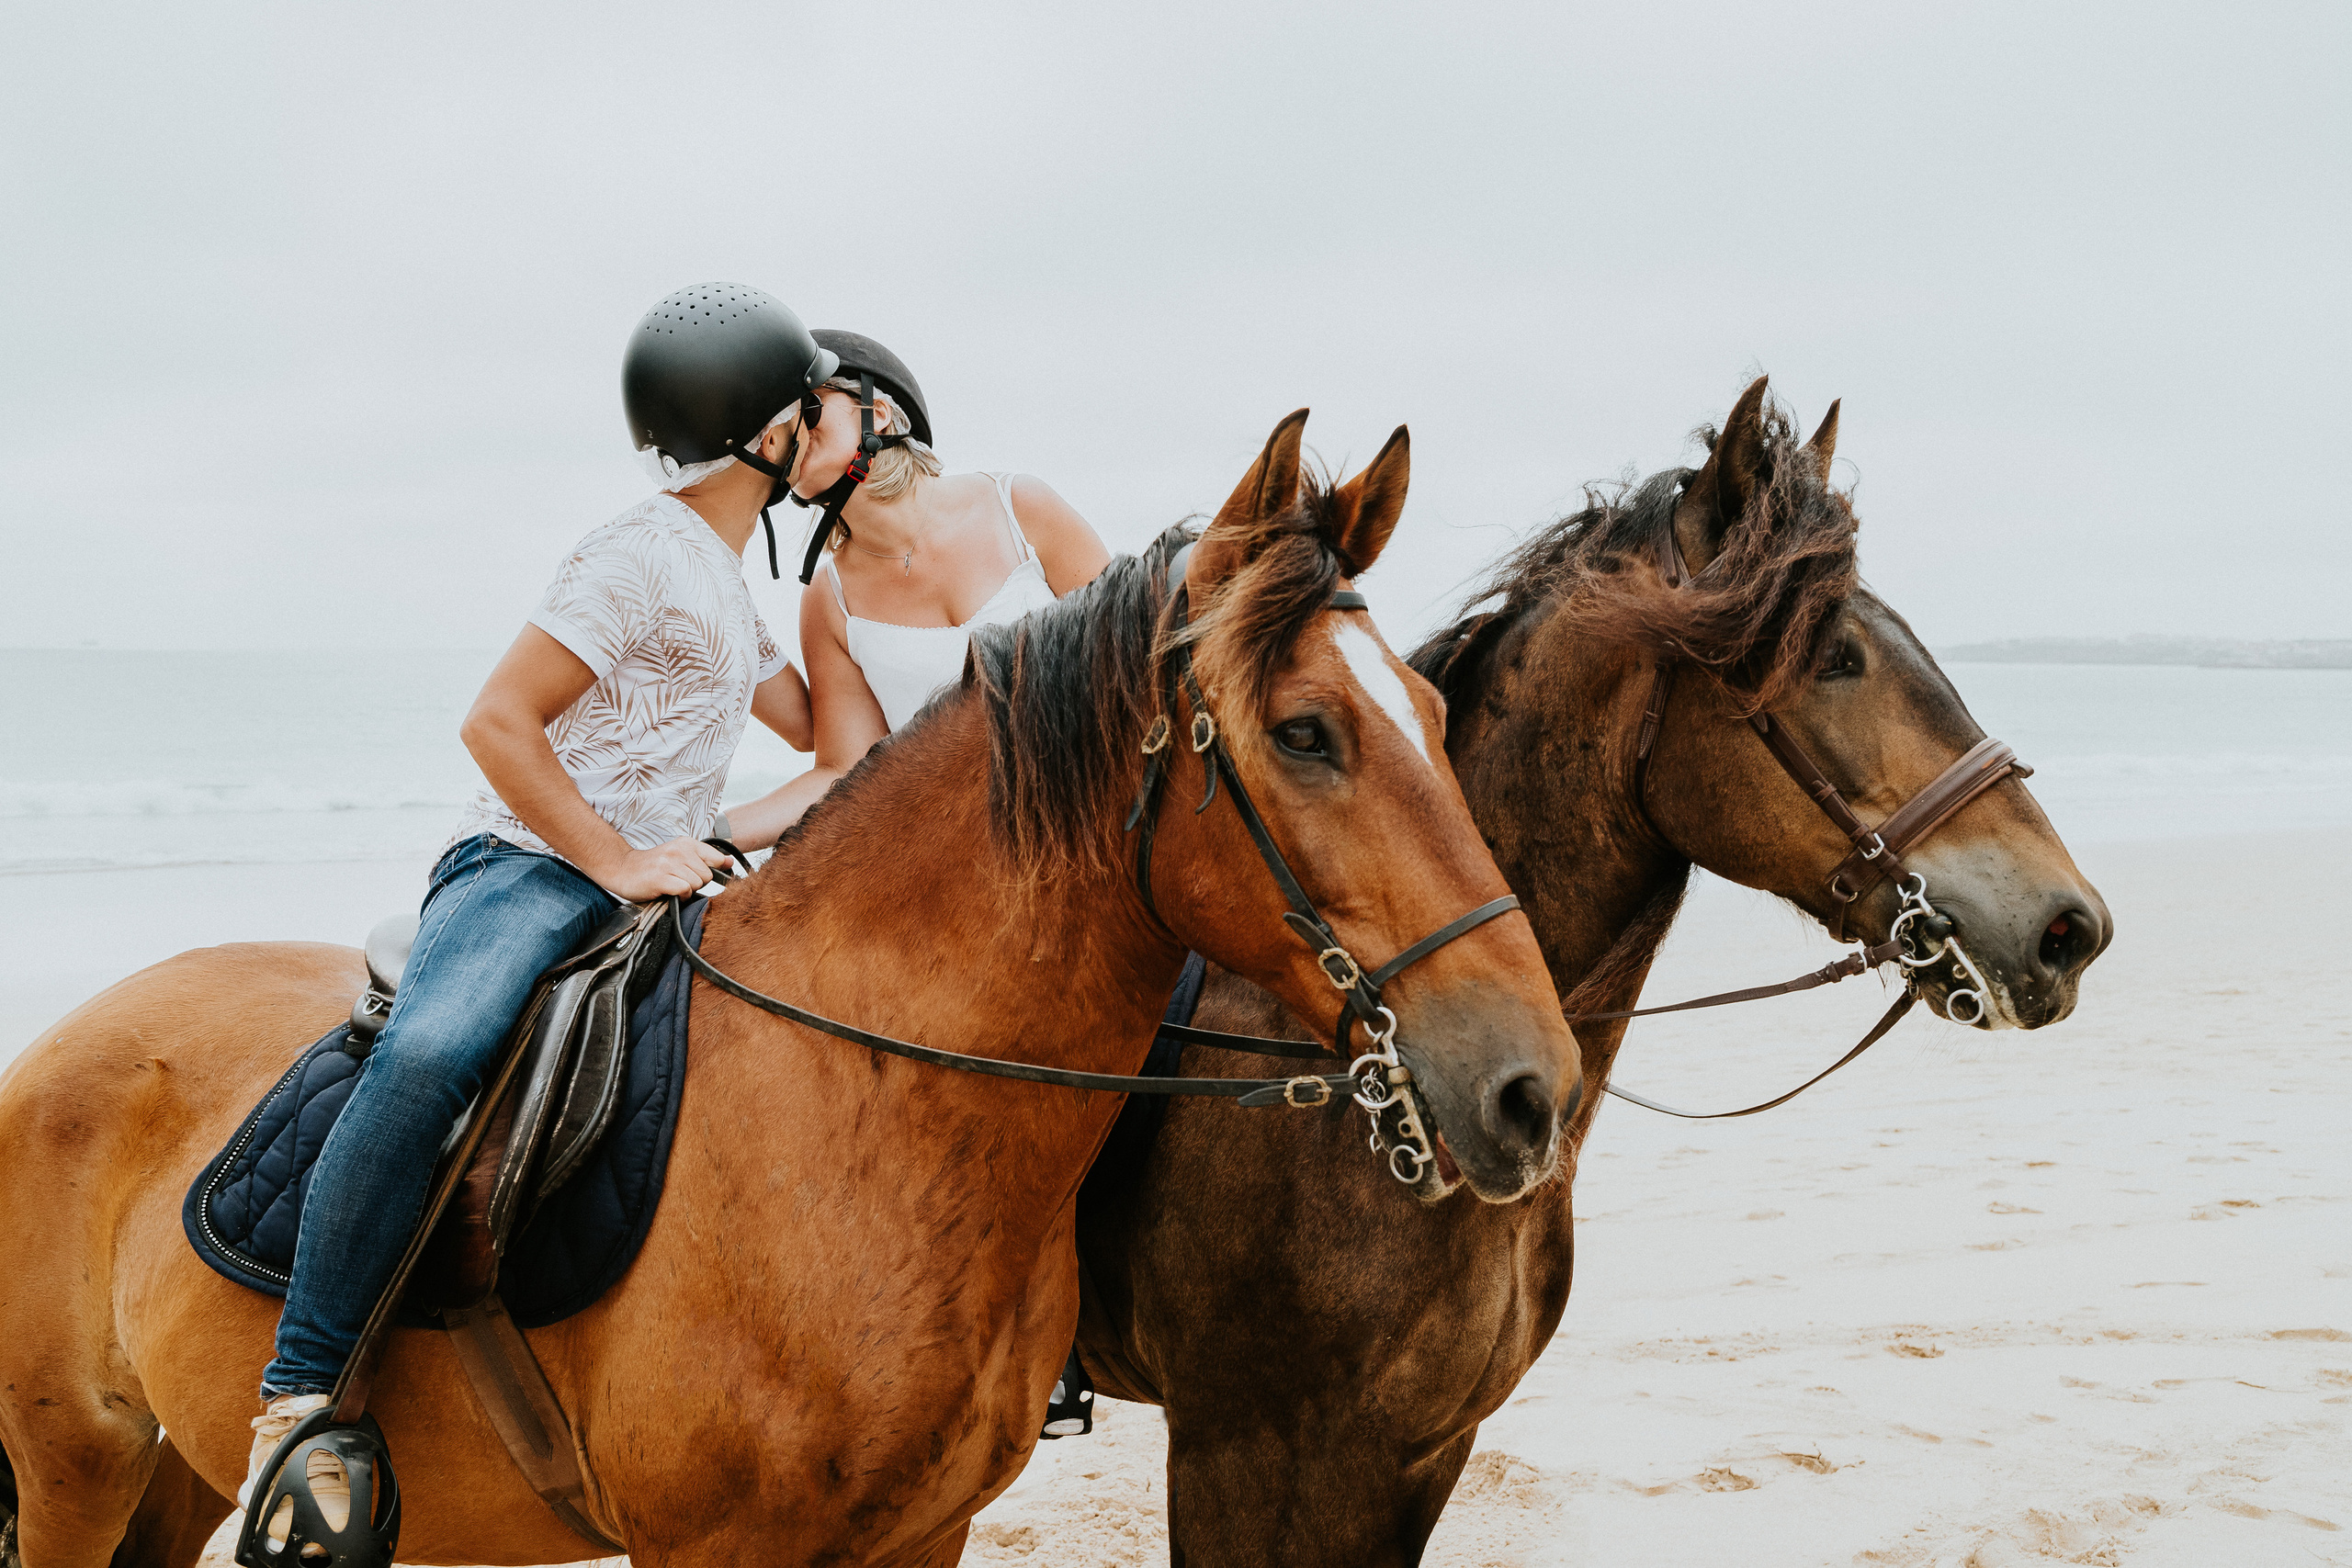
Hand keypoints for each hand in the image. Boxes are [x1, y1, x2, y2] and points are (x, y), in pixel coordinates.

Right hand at [592, 837, 733, 902]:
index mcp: (686, 843)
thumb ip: (706, 858)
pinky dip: (679, 896)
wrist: (622, 869)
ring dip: (687, 890)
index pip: (717, 858)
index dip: (713, 871)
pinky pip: (685, 890)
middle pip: (708, 875)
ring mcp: (669, 864)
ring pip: (697, 883)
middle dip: (697, 883)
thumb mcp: (680, 856)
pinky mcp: (661, 878)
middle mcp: (679, 850)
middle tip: (679, 880)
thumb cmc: (653, 866)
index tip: (701, 876)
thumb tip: (730, 862)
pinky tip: (669, 892)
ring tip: (672, 885)